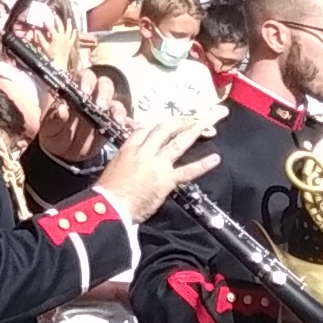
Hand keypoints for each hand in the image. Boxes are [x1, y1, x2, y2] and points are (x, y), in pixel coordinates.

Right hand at [96, 107, 222, 223]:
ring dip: (195, 129)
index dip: (157, 125)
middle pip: (165, 128)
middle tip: (196, 115)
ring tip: (210, 121)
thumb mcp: (112, 169)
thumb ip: (124, 162)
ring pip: (179, 142)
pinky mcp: (166, 180)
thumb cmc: (107, 193)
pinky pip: (187, 170)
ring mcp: (157, 164)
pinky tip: (215, 159)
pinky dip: (202, 165)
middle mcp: (144, 152)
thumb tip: (129, 164)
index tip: (166, 124)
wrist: (109, 207)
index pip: (144, 130)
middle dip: (182, 120)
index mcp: (129, 149)